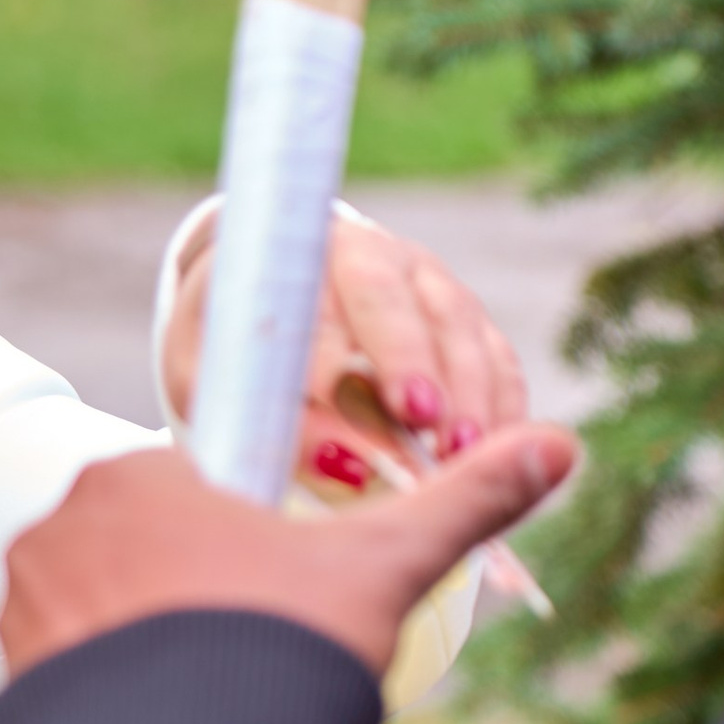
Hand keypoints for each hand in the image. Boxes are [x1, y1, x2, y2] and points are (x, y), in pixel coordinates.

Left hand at [0, 421, 577, 686]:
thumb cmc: (280, 653)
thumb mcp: (385, 568)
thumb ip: (464, 502)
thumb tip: (560, 443)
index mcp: (135, 477)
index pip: (198, 495)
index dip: (248, 558)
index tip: (273, 608)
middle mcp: (56, 527)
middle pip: (146, 558)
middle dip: (198, 607)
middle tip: (250, 662)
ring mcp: (20, 606)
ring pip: (102, 619)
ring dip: (150, 655)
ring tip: (210, 703)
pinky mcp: (4, 681)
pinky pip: (68, 681)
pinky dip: (111, 704)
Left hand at [160, 212, 526, 487]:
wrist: (276, 297)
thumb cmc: (235, 348)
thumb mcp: (222, 380)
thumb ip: (272, 423)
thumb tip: (344, 469)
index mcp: (290, 258)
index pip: (306, 307)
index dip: (326, 364)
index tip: (339, 420)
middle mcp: (366, 254)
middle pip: (391, 300)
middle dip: (408, 359)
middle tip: (420, 417)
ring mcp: (425, 280)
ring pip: (456, 326)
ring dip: (467, 391)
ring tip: (466, 454)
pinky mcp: (466, 318)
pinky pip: (497, 356)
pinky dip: (501, 405)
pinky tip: (498, 456)